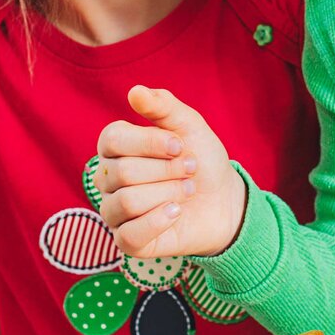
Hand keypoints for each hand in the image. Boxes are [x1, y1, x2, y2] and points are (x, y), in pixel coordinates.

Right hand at [95, 86, 246, 260]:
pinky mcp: (128, 242)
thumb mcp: (189, 125)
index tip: (179, 144)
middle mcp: (108, 179)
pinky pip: (128, 235)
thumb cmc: (201, 160)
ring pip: (126, 202)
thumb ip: (163, 106)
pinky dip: (158, 221)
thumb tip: (135, 92)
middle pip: (122, 172)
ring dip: (168, 193)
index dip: (149, 142)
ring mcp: (115, 212)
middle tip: (190, 169)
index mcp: (115, 148)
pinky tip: (177, 212)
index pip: (112, 140)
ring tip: (188, 190)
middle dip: (167, 170)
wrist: (225, 200)